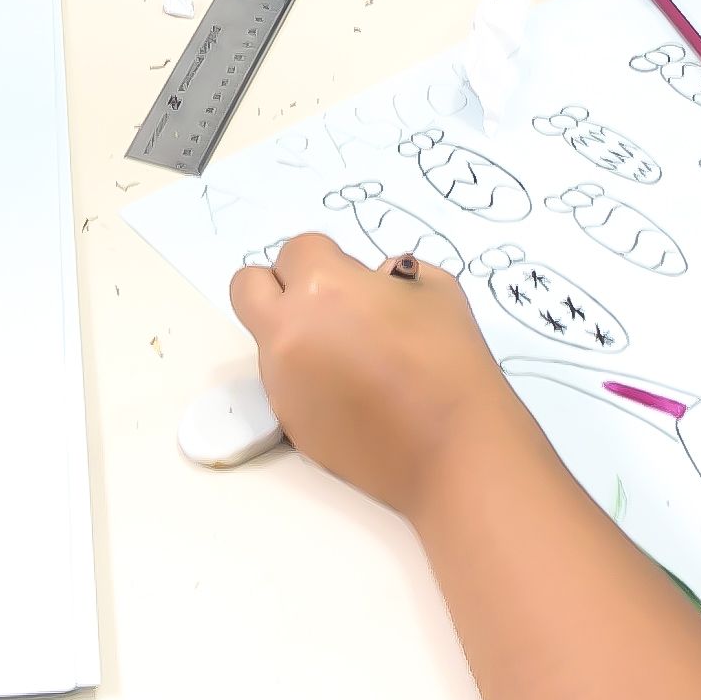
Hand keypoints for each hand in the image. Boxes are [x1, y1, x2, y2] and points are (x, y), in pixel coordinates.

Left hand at [228, 234, 521, 518]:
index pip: (296, 249)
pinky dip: (307, 379)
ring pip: (266, 338)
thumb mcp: (436, 290)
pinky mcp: (288, 421)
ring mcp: (281, 380)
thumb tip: (371, 283)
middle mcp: (287, 330)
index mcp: (321, 288)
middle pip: (247, 287)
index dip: (328, 259)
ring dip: (295, 335)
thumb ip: (392, 275)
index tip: (356, 280)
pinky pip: (284, 382)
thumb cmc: (451, 362)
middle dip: (278, 286)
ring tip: (352, 360)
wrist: (453, 450)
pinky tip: (354, 396)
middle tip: (323, 305)